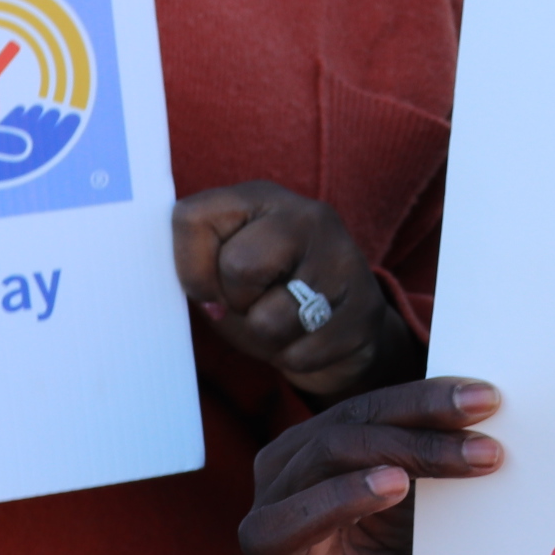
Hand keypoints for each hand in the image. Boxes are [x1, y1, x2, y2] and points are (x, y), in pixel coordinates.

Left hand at [172, 182, 415, 401]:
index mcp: (260, 197)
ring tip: (281, 322)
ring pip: (270, 321)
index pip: (191, 218)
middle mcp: (308, 216)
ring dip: (265, 337)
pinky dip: (294, 358)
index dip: (189, 268)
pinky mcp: (366, 308)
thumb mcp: (222, 268)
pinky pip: (302, 354)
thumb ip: (197, 266)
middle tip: (253, 303)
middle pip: (238, 266)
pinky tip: (308, 338)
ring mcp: (343, 259)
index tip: (208, 284)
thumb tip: (199, 291)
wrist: (339, 327)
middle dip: (235, 301)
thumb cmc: (265, 295)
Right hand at [240, 376, 503, 554]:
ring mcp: (277, 554)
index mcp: (304, 448)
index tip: (487, 401)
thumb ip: (430, 442)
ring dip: (349, 497)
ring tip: (397, 484)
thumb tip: (491, 404)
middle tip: (486, 453)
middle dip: (415, 445)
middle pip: (335, 448)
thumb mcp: (416, 478)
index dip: (423, 402)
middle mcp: (279, 490)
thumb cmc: (401, 526)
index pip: (363, 412)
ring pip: (293, 520)